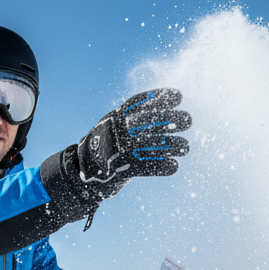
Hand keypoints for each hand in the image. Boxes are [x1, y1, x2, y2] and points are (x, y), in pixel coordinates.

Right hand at [73, 89, 191, 198]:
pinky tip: (173, 166)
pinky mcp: (126, 169)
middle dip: (175, 119)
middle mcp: (120, 131)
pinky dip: (165, 166)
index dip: (161, 97)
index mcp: (115, 118)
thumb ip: (128, 116)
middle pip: (154, 121)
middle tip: (188, 120)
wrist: (80, 173)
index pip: (141, 102)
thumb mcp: (109, 125)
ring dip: (176, 145)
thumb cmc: (101, 147)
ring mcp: (123, 150)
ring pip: (158, 144)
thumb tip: (162, 106)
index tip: (178, 96)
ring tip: (185, 147)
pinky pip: (153, 167)